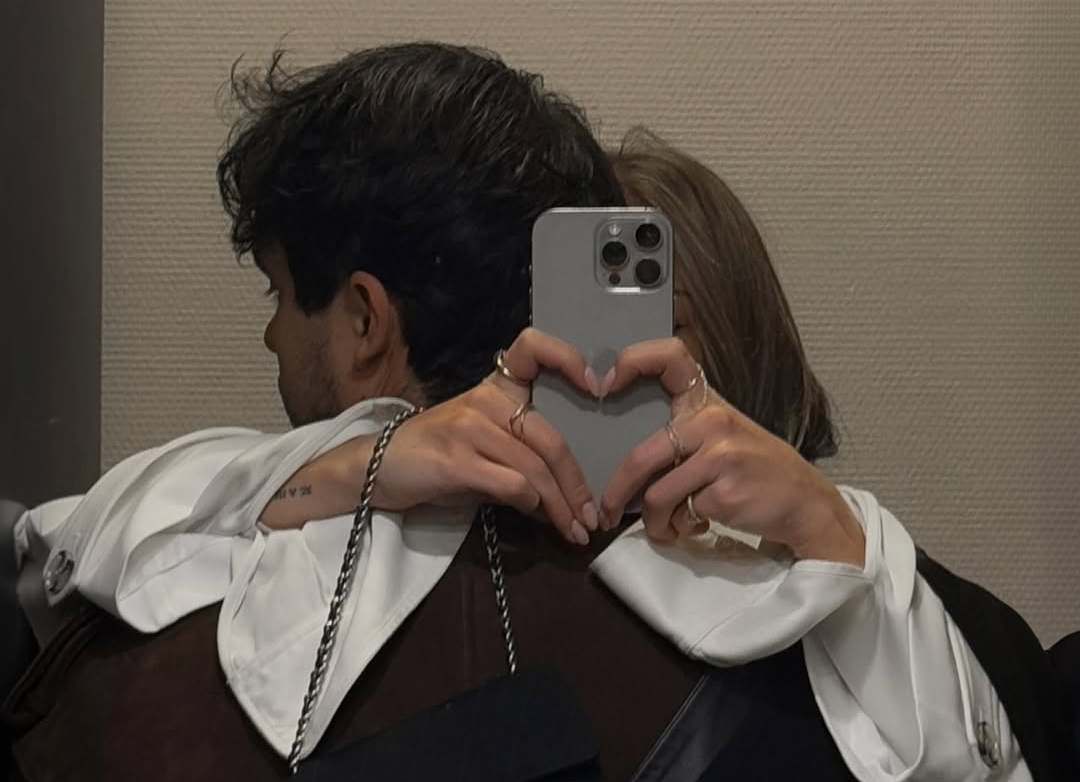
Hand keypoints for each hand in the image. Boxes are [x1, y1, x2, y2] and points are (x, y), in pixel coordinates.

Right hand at [369, 328, 600, 544]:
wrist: (375, 468)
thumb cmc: (435, 456)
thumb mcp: (481, 442)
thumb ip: (522, 454)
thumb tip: (568, 492)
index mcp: (495, 388)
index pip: (533, 348)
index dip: (568, 359)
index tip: (596, 388)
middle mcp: (484, 401)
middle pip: (551, 439)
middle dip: (577, 485)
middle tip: (592, 517)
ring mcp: (469, 428)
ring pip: (535, 468)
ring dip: (560, 506)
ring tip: (574, 531)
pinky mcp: (456, 460)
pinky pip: (512, 484)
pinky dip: (532, 507)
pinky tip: (538, 518)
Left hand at [598, 338, 864, 565]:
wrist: (805, 501)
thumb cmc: (753, 468)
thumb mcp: (721, 434)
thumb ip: (680, 433)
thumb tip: (619, 455)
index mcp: (707, 401)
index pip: (670, 356)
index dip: (632, 361)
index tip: (603, 386)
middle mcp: (712, 421)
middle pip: (642, 456)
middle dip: (617, 492)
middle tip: (606, 512)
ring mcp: (721, 456)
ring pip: (657, 496)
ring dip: (655, 522)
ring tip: (669, 526)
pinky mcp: (726, 492)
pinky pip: (682, 516)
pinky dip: (682, 528)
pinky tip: (702, 524)